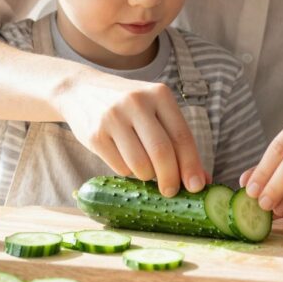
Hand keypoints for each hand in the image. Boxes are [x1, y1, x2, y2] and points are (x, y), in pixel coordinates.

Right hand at [55, 68, 207, 195]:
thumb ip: (177, 140)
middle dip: (170, 178)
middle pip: (162, 152)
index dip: (191, 165)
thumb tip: (202, 180)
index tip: (197, 187)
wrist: (80, 90)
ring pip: (140, 164)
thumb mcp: (155, 111)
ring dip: (147, 176)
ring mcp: (113, 117)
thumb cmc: (129, 107)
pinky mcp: (95, 135)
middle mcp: (137, 102)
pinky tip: (126, 160)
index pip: (182, 136)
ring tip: (146, 169)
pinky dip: (128, 172)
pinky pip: (119, 167)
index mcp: (159, 95)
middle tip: (171, 191)